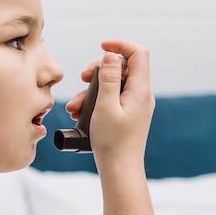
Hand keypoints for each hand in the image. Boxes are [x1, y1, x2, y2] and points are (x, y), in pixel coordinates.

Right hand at [65, 39, 154, 171]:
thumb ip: (108, 78)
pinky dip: (96, 102)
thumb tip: (111, 56)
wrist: (119, 169)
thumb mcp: (105, 106)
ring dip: (91, 90)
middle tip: (82, 78)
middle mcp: (141, 95)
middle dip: (98, 70)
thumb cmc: (112, 142)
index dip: (120, 45)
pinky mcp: (128, 115)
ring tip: (74, 106)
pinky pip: (112, 100)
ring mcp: (135, 106)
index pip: (138, 54)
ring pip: (113, 85)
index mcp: (140, 90)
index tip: (102, 46)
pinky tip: (79, 113)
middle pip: (123, 68)